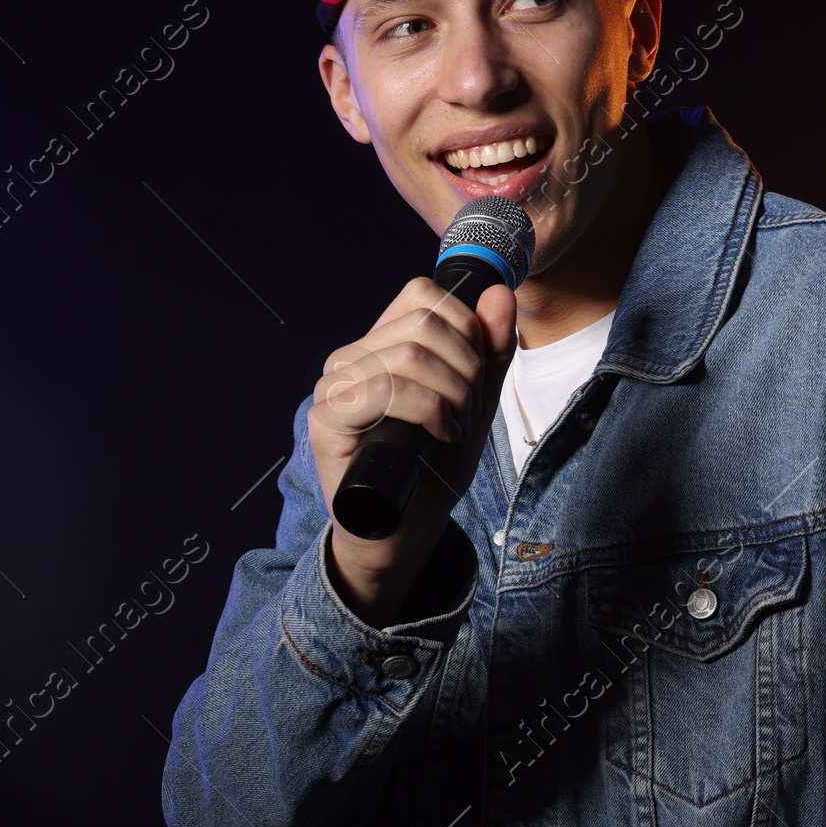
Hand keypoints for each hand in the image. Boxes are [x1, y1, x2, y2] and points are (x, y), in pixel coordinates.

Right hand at [309, 276, 516, 622]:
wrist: (406, 533)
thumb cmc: (432, 470)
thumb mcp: (475, 403)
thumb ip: (489, 353)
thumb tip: (499, 293)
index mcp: (381, 345)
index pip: (423, 294)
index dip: (465, 327)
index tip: (476, 376)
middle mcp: (351, 358)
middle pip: (423, 320)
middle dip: (467, 368)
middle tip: (469, 413)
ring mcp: (334, 386)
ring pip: (409, 353)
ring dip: (453, 394)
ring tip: (456, 427)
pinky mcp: (327, 419)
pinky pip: (388, 388)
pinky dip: (431, 411)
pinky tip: (440, 436)